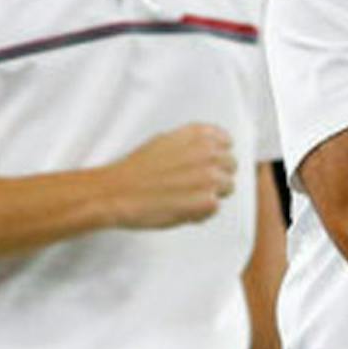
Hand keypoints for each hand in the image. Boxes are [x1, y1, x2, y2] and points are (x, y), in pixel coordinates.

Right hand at [102, 123, 236, 229]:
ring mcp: (210, 177)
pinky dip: (200, 212)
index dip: (216, 156)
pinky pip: (215, 208)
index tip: (206, 164)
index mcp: (198, 135)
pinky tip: (181, 209)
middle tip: (192, 185)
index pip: (227, 143)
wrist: (116, 192)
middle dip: (216, 176)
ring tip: (185, 197)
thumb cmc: (135, 169)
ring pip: (228, 187)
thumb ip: (191, 143)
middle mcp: (208, 152)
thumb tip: (208, 149)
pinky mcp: (207, 201)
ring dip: (210, 194)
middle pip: (231, 166)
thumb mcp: (164, 141)